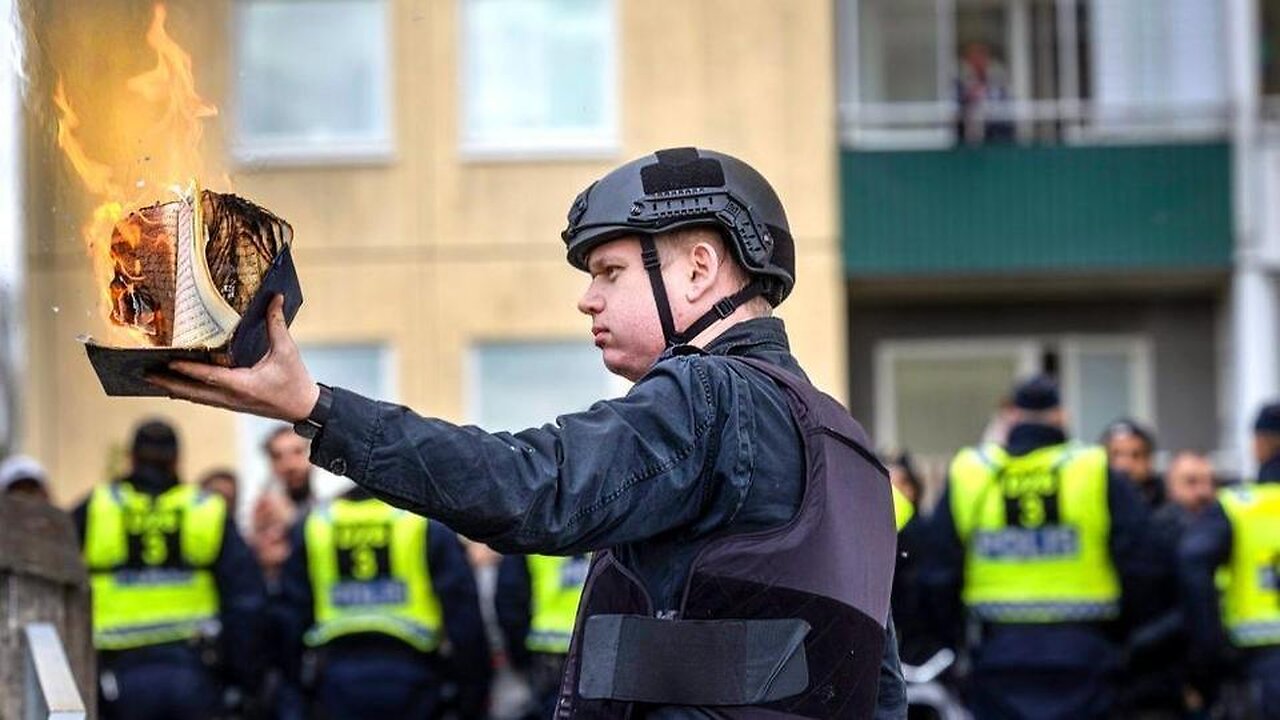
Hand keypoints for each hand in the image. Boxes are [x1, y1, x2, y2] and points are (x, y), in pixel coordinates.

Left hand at [147, 294, 319, 421]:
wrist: (303, 409)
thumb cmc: (295, 381)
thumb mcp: (287, 350)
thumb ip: (277, 324)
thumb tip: (275, 298)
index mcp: (243, 385)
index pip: (209, 376)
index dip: (188, 369)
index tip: (168, 361)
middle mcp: (232, 397)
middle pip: (193, 392)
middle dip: (169, 382)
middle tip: (145, 374)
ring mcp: (231, 403)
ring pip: (196, 397)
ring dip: (174, 389)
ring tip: (153, 380)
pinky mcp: (233, 405)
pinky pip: (204, 399)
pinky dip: (188, 393)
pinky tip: (177, 388)